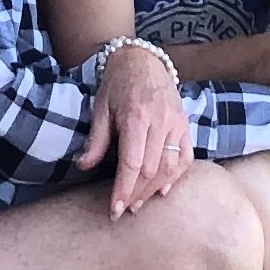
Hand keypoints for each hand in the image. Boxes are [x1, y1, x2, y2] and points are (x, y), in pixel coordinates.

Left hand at [77, 43, 192, 216]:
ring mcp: (177, 122)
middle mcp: (161, 120)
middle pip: (151, 169)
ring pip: (170, 166)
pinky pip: (186, 156)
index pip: (132, 163)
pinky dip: (176, 176)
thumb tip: (83, 166)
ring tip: (139, 202)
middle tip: (124, 209)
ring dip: (154, 189)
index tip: (115, 209)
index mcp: (136, 116)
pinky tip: (163, 189)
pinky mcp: (185, 124)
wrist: (142, 59)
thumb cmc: (118, 84)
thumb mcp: (101, 107)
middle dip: (137, 193)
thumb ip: (96, 139)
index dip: (123, 189)